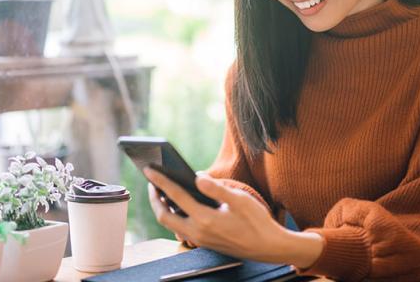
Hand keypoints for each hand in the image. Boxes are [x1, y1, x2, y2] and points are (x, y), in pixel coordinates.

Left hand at [144, 168, 323, 266]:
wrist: (269, 248)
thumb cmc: (257, 222)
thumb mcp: (240, 199)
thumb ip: (216, 188)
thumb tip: (197, 175)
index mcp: (205, 219)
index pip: (175, 196)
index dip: (160, 181)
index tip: (149, 170)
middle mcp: (198, 232)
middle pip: (164, 215)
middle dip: (154, 198)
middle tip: (151, 182)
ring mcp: (200, 240)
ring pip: (171, 224)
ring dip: (163, 208)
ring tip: (162, 192)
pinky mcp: (205, 242)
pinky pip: (181, 229)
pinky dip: (174, 215)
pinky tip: (179, 205)